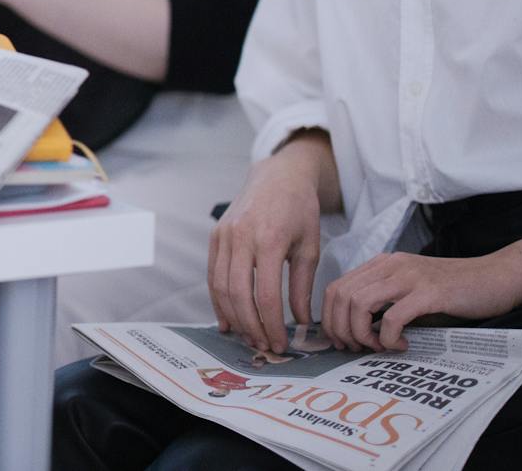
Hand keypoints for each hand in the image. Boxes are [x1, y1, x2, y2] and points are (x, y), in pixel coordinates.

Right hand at [208, 137, 328, 354]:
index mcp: (268, 240)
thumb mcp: (310, 247)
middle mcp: (240, 237)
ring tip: (248, 336)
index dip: (272, 325)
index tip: (281, 344)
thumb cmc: (299, 211)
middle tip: (264, 345)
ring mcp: (223, 235)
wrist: (277, 176)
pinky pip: (212, 275)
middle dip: (251, 326)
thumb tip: (300, 322)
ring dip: (233, 317)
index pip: (266, 295)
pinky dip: (217, 300)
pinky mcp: (215, 236)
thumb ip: (302, 286)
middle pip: (238, 294)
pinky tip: (228, 320)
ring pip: (220, 287)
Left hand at [321, 252, 519, 352]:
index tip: (342, 340)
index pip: (336, 287)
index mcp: (382, 264)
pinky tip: (403, 345)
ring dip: (361, 332)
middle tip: (356, 348)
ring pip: (360, 303)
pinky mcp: (430, 293)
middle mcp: (390, 265)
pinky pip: (393, 316)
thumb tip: (359, 331)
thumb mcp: (412, 290)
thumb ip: (386, 300)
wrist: (497, 277)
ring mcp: (409, 277)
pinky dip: (390, 337)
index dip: (331, 317)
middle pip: (341, 295)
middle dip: (340, 328)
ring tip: (377, 347)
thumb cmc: (455, 290)